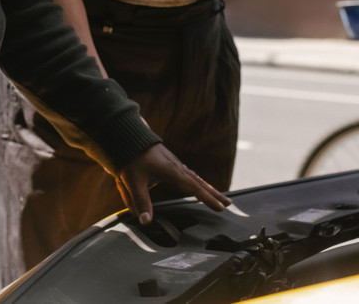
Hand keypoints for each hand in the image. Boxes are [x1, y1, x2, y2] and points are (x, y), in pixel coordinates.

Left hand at [115, 143, 230, 225]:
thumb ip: (140, 202)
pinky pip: (189, 175)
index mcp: (172, 171)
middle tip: (229, 205)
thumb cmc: (132, 158)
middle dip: (214, 194)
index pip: (194, 187)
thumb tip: (146, 222)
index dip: (208, 198)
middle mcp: (177, 167)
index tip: (221, 207)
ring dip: (208, 188)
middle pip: (200, 182)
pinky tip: (200, 186)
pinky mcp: (171, 163)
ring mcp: (175, 164)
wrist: (129, 136)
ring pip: (196, 178)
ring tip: (220, 197)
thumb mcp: (133, 182)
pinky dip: (199, 182)